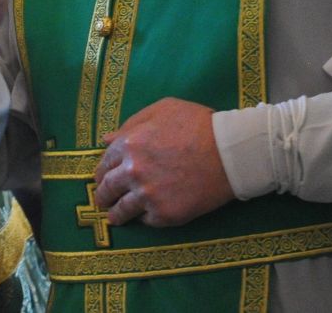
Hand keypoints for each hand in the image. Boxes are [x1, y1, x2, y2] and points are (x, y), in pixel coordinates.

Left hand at [92, 98, 235, 227]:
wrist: (230, 151)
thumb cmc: (198, 124)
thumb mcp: (163, 109)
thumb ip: (131, 124)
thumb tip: (106, 139)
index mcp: (129, 144)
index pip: (104, 163)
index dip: (102, 172)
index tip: (102, 178)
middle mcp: (133, 171)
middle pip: (107, 189)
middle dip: (102, 196)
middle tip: (103, 200)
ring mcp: (148, 195)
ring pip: (122, 211)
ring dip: (115, 215)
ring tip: (115, 218)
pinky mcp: (165, 215)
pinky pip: (146, 221)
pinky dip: (143, 218)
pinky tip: (144, 217)